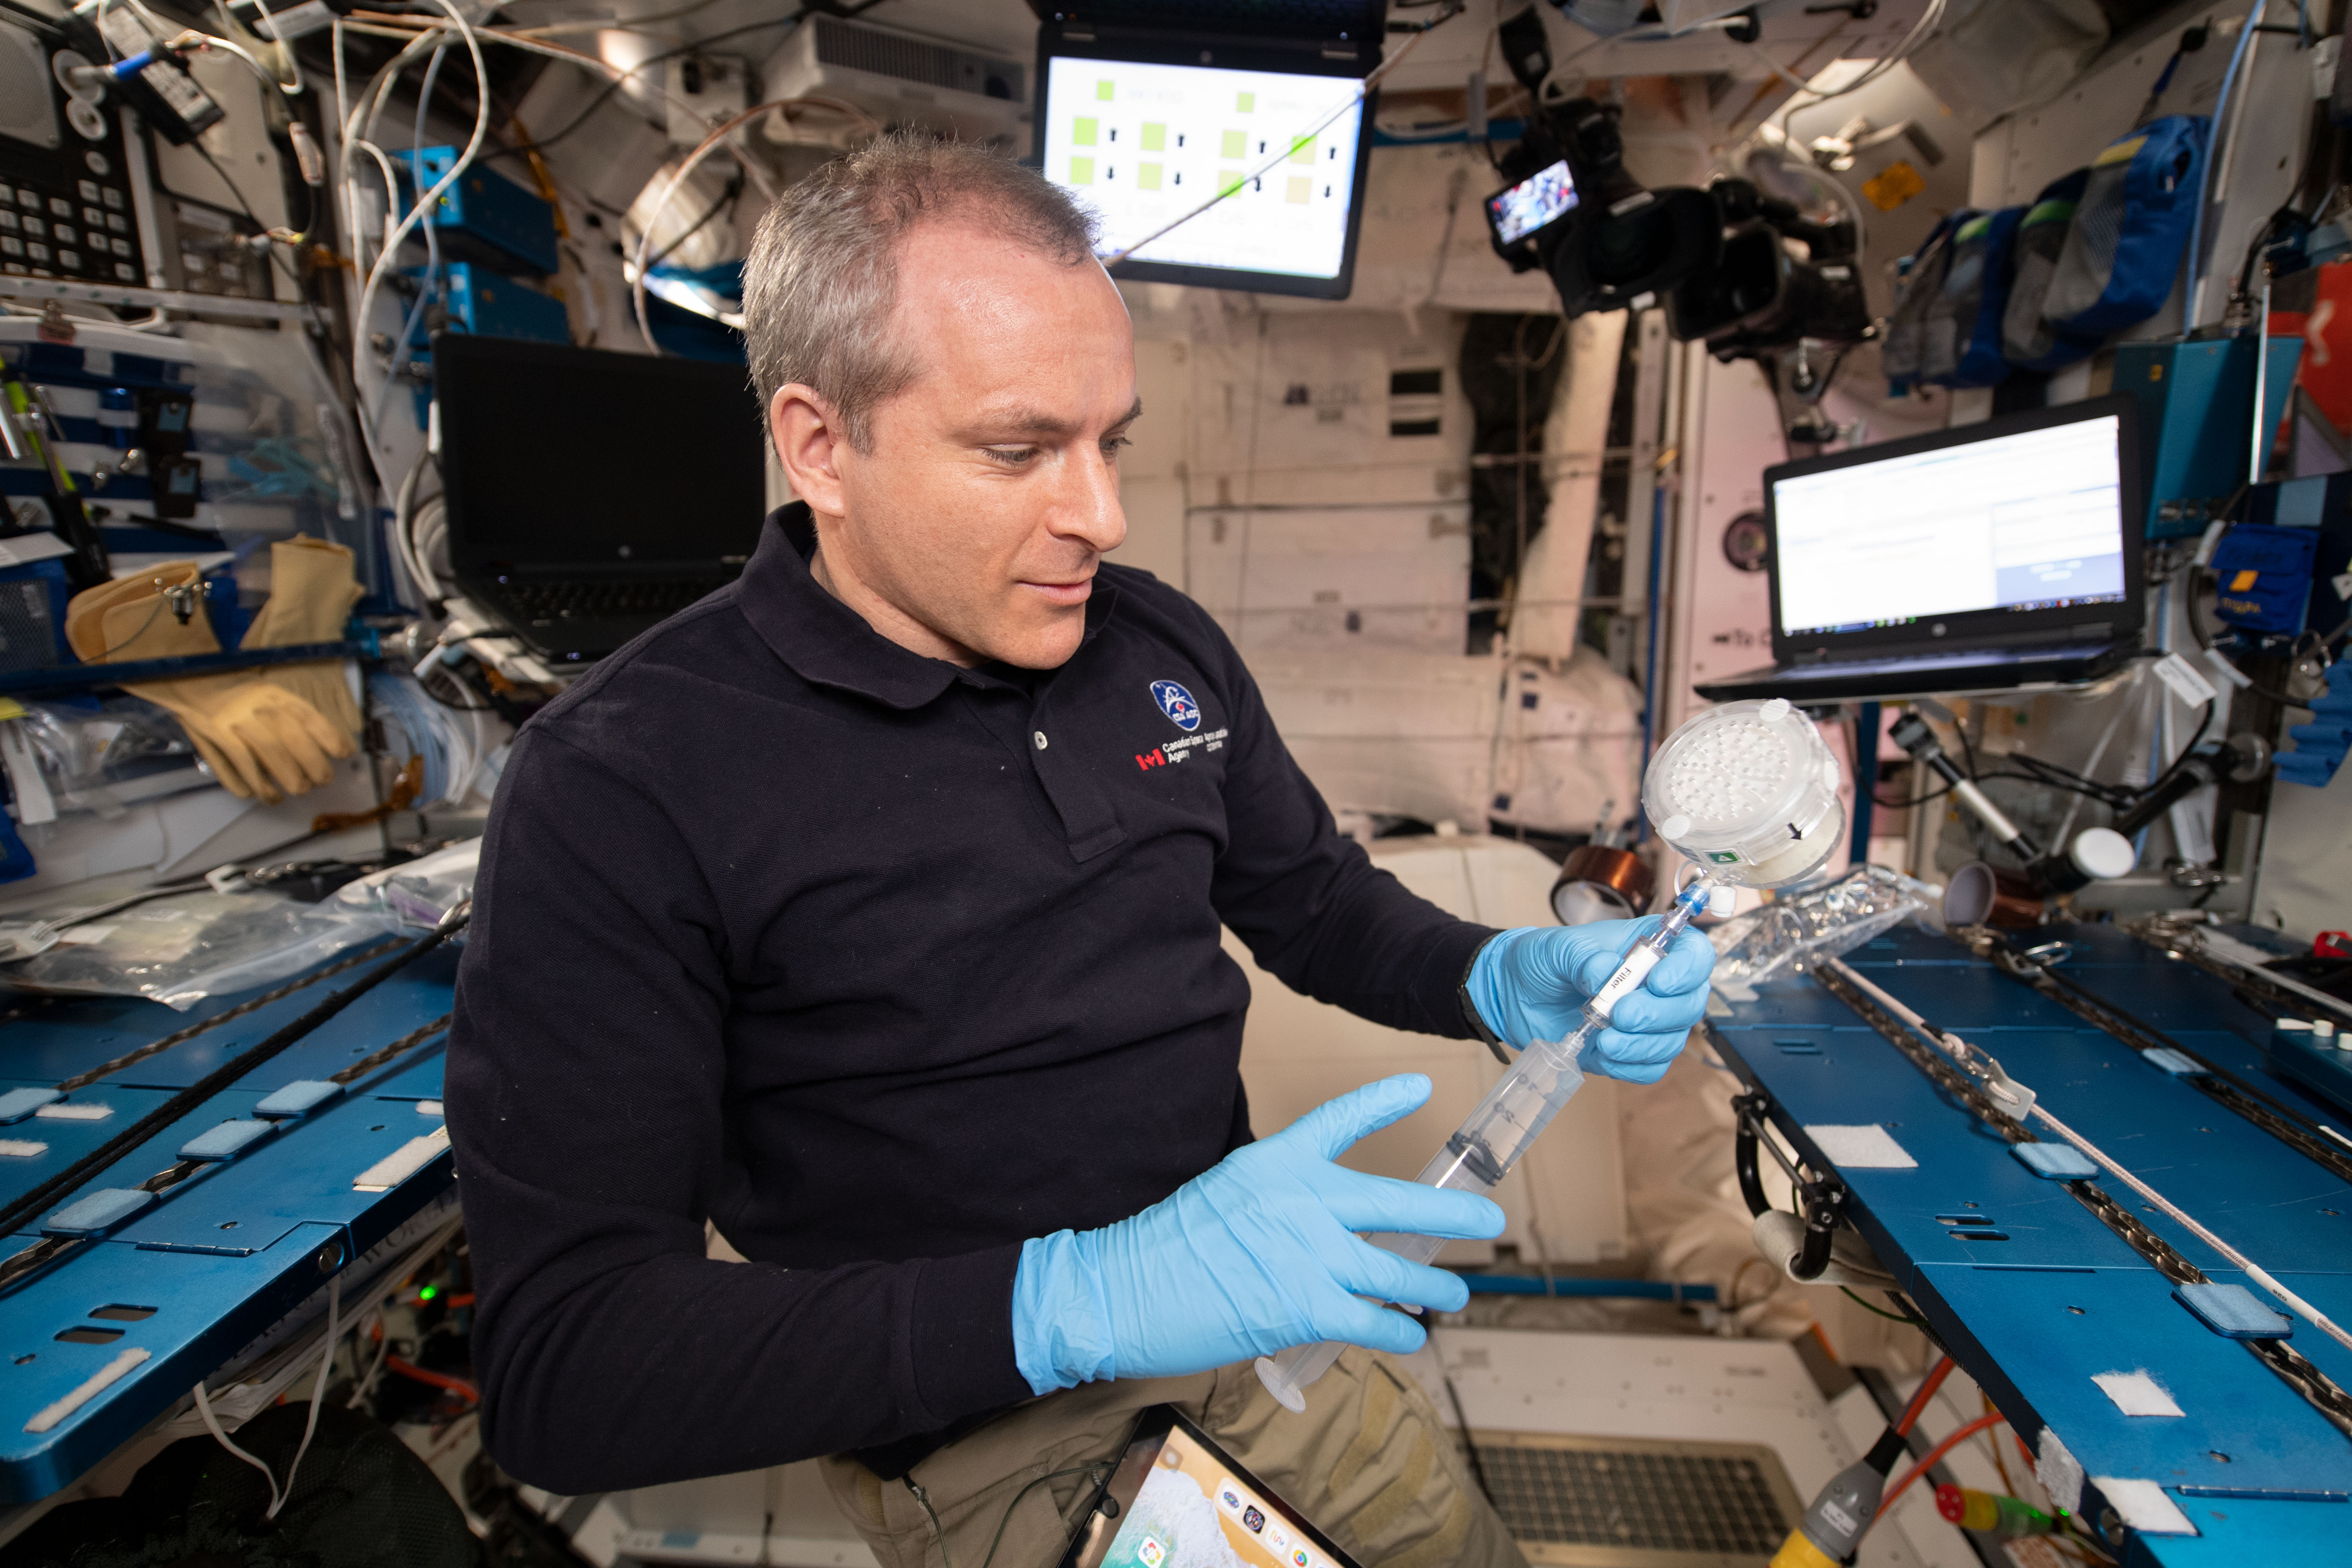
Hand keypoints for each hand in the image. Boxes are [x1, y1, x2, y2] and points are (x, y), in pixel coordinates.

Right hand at [1010, 1075, 1503, 1393]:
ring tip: (1454, 1292)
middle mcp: (1300, 1200)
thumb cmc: (1167, 1246)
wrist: (1126, 1288)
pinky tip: (1412, 1336)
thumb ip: (1280, 1202)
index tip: (1420, 1086)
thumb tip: (1322, 1227)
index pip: (1339, 1121)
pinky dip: (1398, 1331)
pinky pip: (1371, 1320)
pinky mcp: (1303, 1307)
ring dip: (1432, 1285)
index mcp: (1275, 1162)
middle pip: (1395, 1201)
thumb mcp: (1226, 1193)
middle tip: (1487, 1219)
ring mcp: (1307, 1255)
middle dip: (1451, 1213)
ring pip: (1394, 1269)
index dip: (1383, 1102)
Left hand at [1465, 918, 1713, 1082]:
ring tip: (1606, 1039)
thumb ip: (1585, 957)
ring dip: (1643, 1044)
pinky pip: (1651, 1067)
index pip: (1695, 954)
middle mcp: (1657, 984)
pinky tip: (1605, 1053)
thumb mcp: (1558, 948)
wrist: (1514, 994)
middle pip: (1690, 1003)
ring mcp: (1647, 1021)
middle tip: (1620, 1015)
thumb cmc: (1542, 961)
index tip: (1659, 982)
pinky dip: (1631, 1065)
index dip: (1687, 970)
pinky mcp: (1631, 1050)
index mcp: (1648, 947)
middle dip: (1658, 1014)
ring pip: (1673, 1040)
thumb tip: (1607, 974)